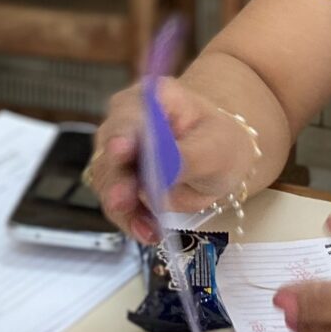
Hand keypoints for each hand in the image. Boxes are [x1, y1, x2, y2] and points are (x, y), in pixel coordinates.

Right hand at [91, 78, 257, 245]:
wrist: (221, 159)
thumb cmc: (221, 143)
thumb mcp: (216, 148)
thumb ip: (188, 157)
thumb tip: (163, 169)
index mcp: (152, 99)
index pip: (130, 116)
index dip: (123, 134)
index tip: (122, 150)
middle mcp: (125, 121)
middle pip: (109, 151)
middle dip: (116, 179)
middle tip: (123, 200)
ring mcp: (118, 153)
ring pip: (108, 183)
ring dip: (125, 208)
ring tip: (147, 229)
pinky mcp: (119, 181)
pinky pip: (119, 205)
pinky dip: (132, 220)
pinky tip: (149, 232)